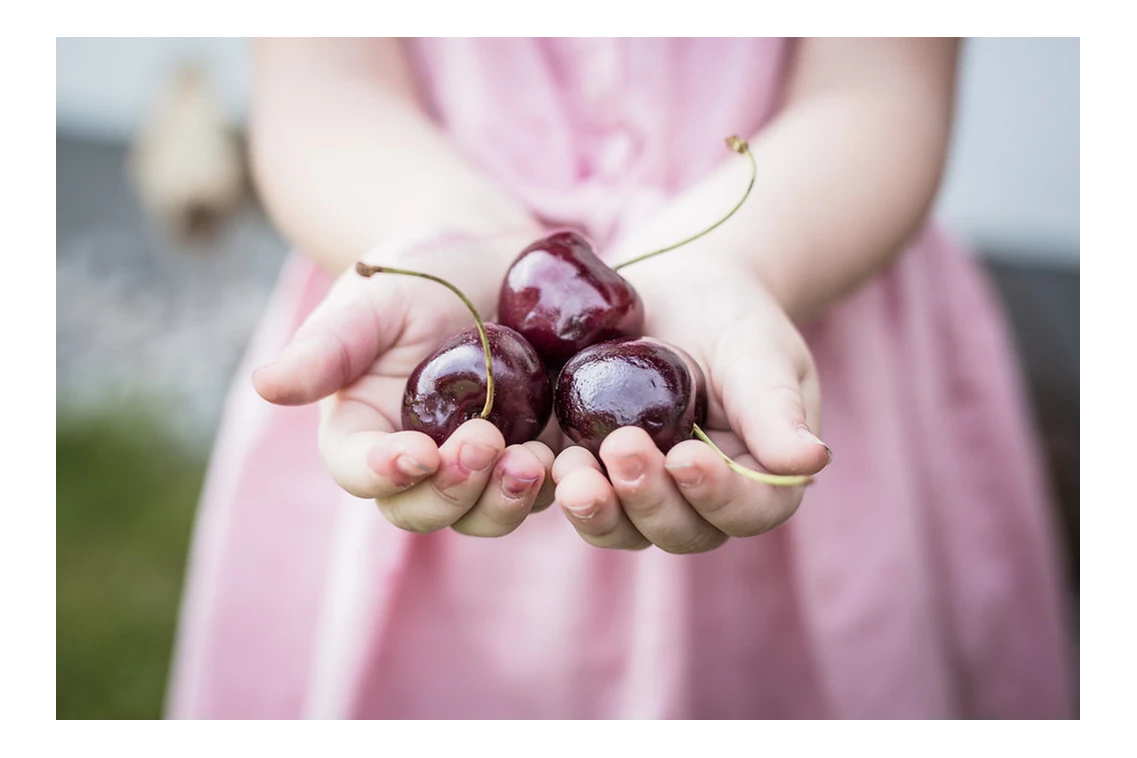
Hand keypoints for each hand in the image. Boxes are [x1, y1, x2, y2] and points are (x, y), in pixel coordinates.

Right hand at [252, 231, 556, 535]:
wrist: (493, 256)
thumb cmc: (420, 274)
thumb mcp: (372, 300)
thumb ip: (327, 346)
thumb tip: (265, 385)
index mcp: (366, 432)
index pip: (361, 472)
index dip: (383, 473)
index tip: (414, 452)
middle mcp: (420, 462)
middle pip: (424, 510)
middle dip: (452, 492)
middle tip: (486, 445)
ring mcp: (483, 464)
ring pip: (487, 512)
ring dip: (508, 499)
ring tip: (535, 459)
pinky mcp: (538, 451)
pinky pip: (548, 489)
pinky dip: (562, 485)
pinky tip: (581, 457)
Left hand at [550, 255, 831, 552]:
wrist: (677, 289)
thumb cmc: (733, 317)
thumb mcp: (760, 351)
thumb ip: (776, 406)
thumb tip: (813, 461)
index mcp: (761, 478)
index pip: (749, 509)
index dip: (718, 495)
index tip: (686, 457)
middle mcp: (704, 500)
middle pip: (682, 529)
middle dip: (650, 498)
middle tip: (622, 448)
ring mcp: (647, 493)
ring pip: (625, 528)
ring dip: (599, 507)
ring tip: (573, 468)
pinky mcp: (598, 474)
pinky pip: (580, 499)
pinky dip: (561, 489)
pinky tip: (544, 461)